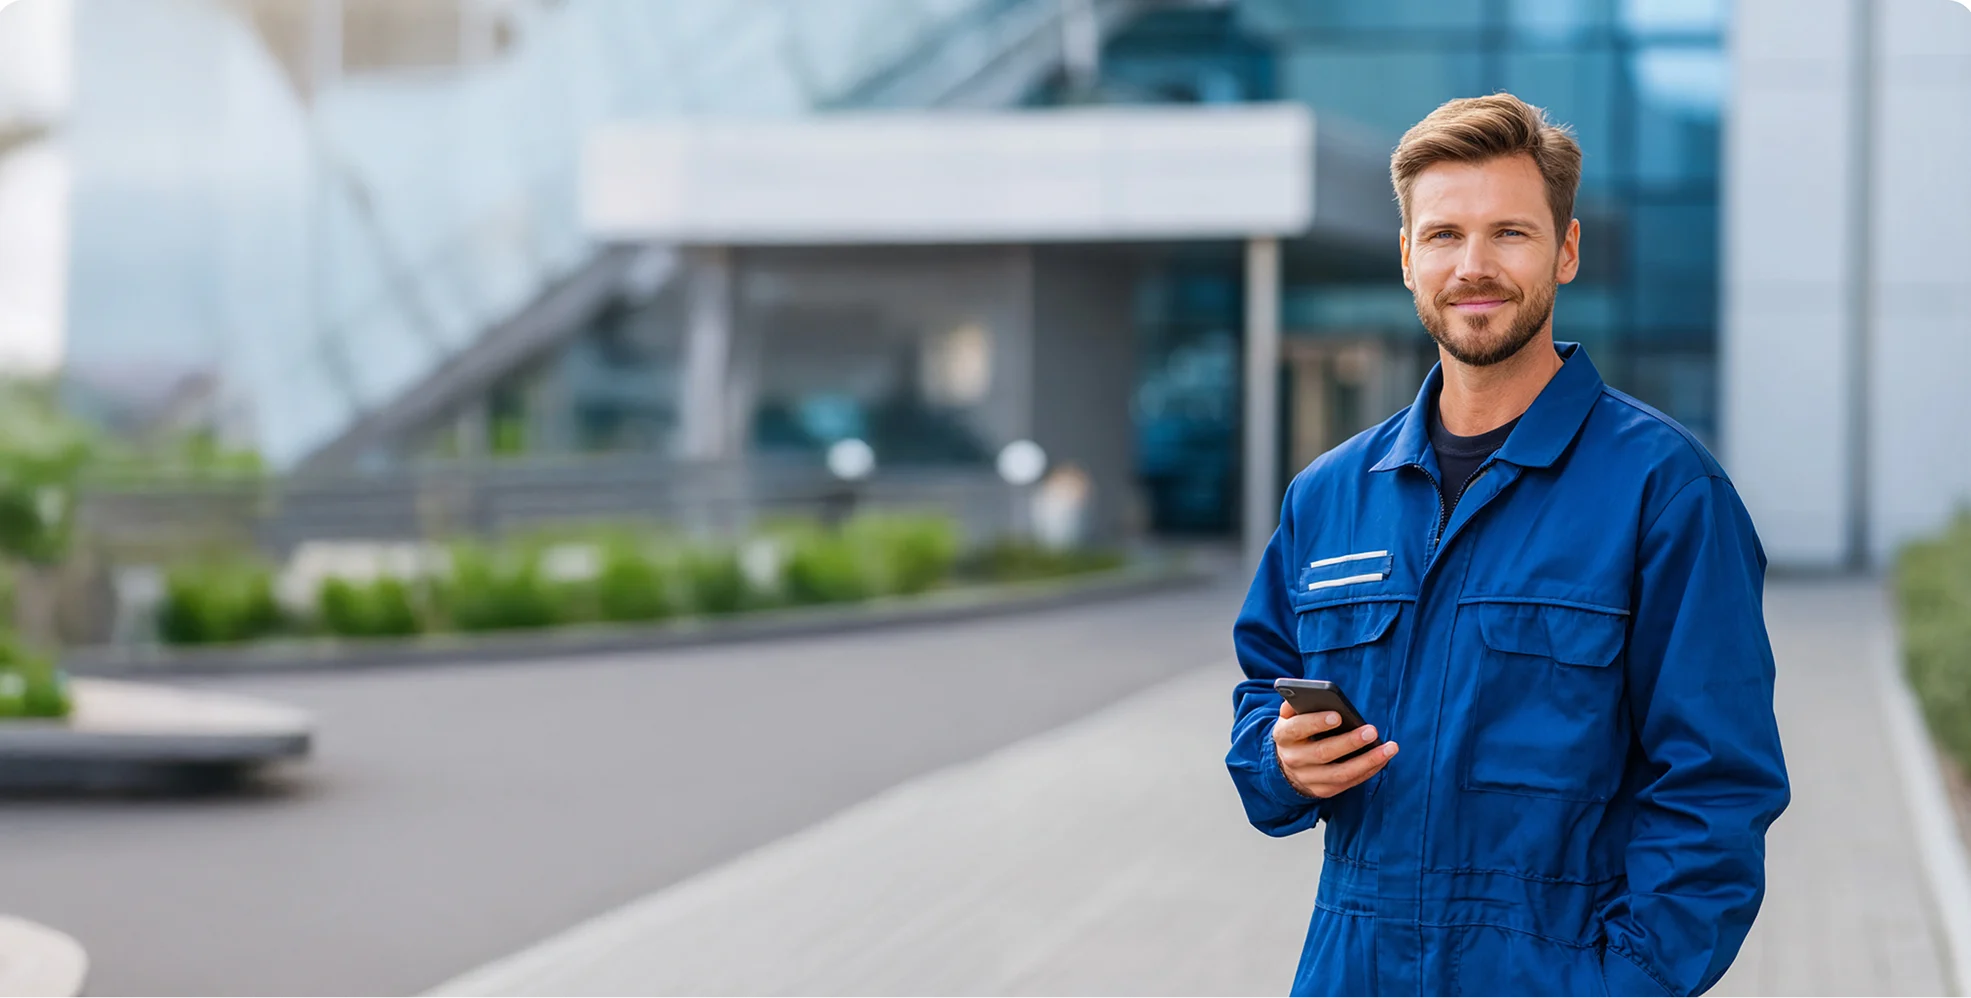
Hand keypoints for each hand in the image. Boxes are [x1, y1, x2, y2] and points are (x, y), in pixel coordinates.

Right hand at [1273, 700, 1398, 798]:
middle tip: (1371, 730)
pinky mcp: (1324, 790)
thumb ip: (1296, 705)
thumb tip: (1307, 694)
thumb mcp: (1290, 717)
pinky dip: (1369, 770)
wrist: (1287, 767)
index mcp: (1284, 736)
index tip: (1338, 715)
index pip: (1298, 729)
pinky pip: (1350, 782)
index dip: (1317, 722)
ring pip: (1341, 773)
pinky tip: (1384, 758)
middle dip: (1349, 742)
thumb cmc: (1297, 734)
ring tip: (1390, 748)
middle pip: (1323, 753)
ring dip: (1368, 760)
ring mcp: (1309, 778)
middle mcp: (1294, 759)